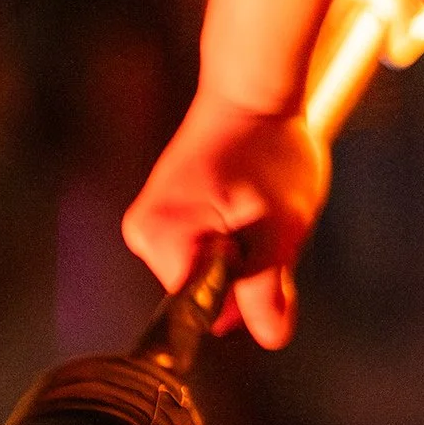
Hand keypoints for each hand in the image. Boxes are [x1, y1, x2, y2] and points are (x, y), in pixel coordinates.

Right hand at [121, 83, 329, 349]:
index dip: (241, 298)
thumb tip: (270, 336)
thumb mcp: (281, 223)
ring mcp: (149, 222)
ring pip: (205, 272)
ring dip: (240, 254)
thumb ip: (268, 286)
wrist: (253, 88)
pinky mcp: (163, 212)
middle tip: (263, 220)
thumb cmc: (268, 144)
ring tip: (255, 205)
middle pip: (200, 293)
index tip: (261, 255)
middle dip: (243, 271)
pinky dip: (231, 237)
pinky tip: (244, 202)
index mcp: (161, 238)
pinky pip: (201, 249)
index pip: (198, 311)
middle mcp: (142, 234)